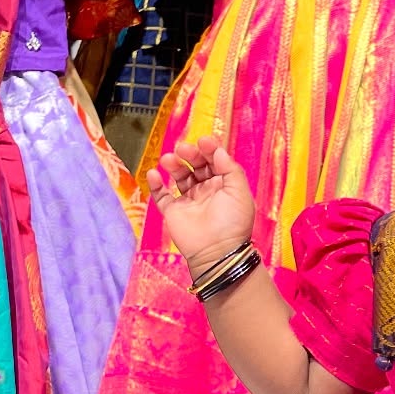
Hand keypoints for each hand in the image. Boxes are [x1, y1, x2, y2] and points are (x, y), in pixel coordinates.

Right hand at [146, 134, 256, 276]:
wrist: (216, 252)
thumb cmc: (232, 222)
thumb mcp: (240, 192)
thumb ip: (230, 169)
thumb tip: (218, 150)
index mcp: (224, 185)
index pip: (215, 161)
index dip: (209, 149)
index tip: (203, 141)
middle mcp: (206, 190)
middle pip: (196, 165)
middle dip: (190, 154)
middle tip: (183, 149)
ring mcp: (189, 201)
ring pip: (179, 177)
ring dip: (174, 166)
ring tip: (168, 159)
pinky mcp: (173, 212)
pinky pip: (162, 196)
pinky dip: (156, 184)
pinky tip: (154, 174)